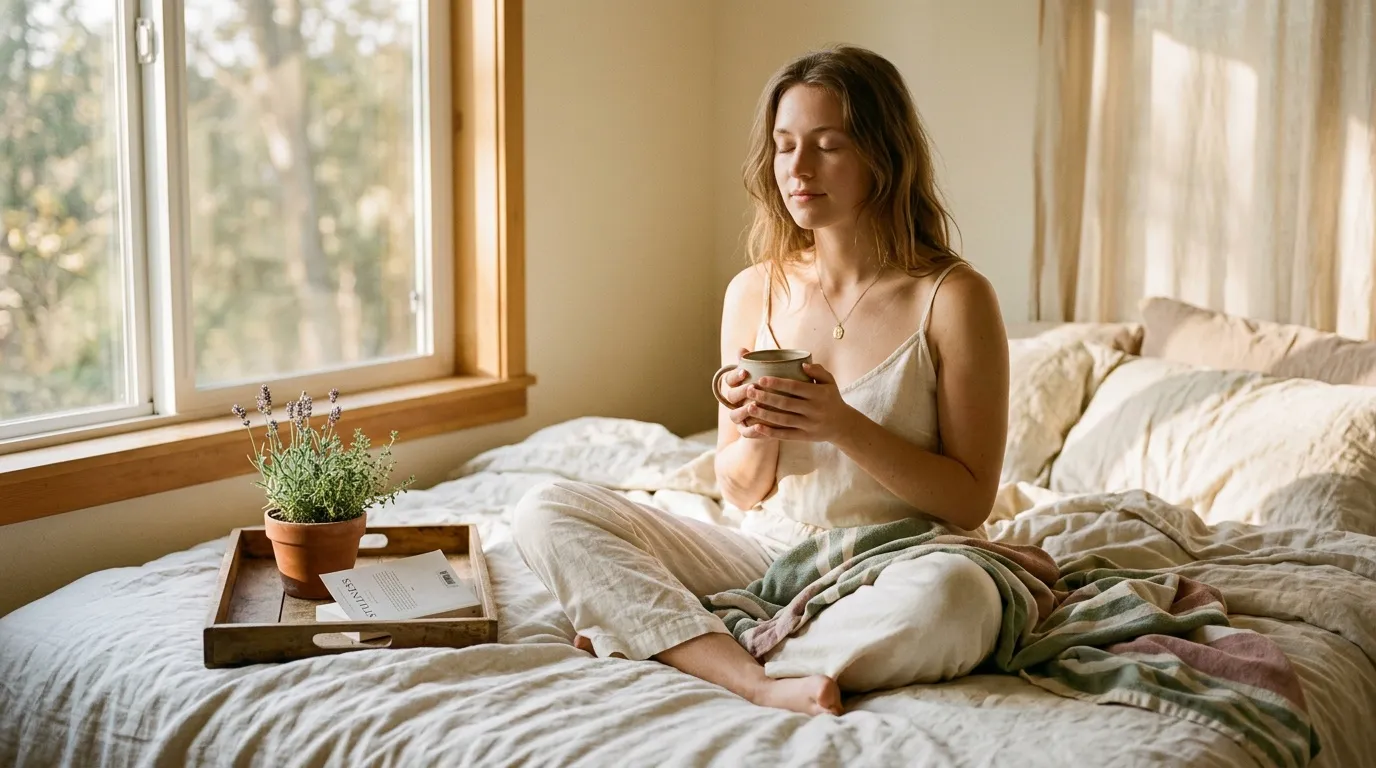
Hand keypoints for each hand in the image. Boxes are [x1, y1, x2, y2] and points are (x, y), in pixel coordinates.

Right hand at [721, 348, 775, 439]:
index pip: (729, 379)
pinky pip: (745, 432)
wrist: (782, 416)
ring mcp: (740, 418)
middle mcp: (736, 402)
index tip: (744, 371)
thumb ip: (761, 364)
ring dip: (742, 411)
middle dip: (740, 391)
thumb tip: (743, 349)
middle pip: (731, 396)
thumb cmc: (776, 390)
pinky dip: (750, 430)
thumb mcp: (772, 377)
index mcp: (739, 386)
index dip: (734, 375)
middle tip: (752, 387)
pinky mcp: (747, 431)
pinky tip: (759, 425)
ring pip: (734, 415)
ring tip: (752, 406)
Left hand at [742, 362, 857, 442]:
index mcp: (819, 394)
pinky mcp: (805, 437)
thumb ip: (818, 371)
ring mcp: (809, 425)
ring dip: (764, 414)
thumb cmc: (832, 399)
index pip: (795, 387)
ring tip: (749, 407)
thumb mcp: (830, 382)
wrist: (843, 425)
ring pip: (783, 420)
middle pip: (786, 403)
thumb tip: (802, 364)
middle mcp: (814, 410)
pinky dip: (770, 432)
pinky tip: (757, 427)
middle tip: (749, 391)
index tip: (761, 379)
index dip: (777, 383)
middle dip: (765, 397)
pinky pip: (786, 435)